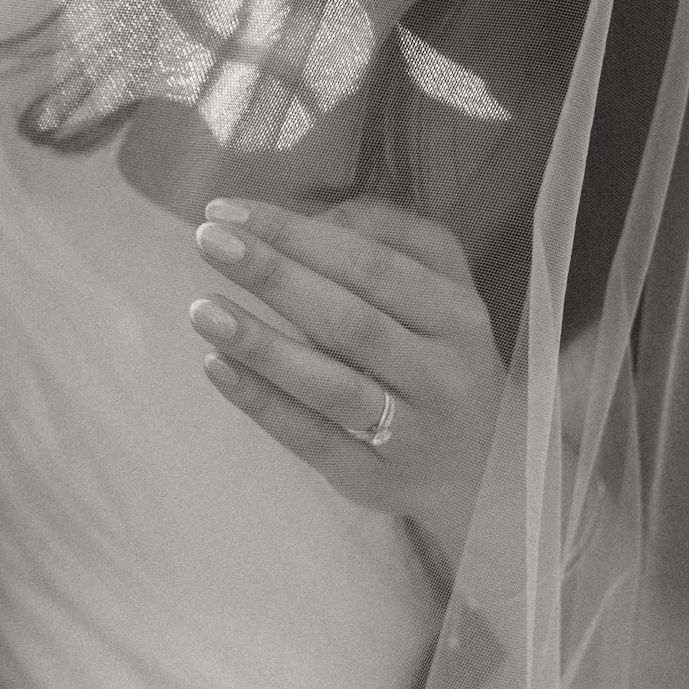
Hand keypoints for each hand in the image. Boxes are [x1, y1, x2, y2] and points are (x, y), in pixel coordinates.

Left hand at [188, 193, 506, 578]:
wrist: (487, 471)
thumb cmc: (443, 361)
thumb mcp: (443, 294)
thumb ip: (391, 241)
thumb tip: (313, 218)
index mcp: (457, 315)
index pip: (372, 264)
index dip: (299, 234)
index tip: (229, 209)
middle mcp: (442, 373)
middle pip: (350, 320)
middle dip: (275, 274)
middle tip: (207, 239)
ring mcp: (411, 432)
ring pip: (331, 385)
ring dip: (262, 345)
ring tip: (201, 308)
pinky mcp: (374, 479)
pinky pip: (312, 439)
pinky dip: (263, 403)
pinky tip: (216, 366)